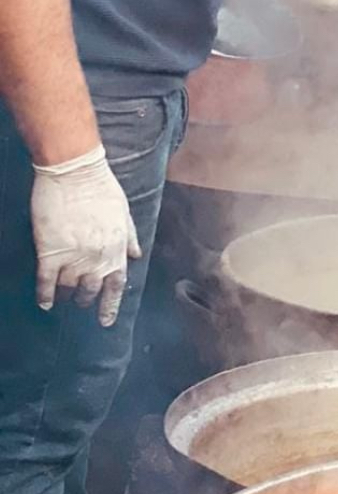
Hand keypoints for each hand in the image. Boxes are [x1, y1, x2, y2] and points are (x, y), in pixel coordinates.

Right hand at [31, 145, 140, 326]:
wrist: (74, 172)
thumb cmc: (101, 188)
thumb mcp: (123, 213)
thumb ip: (129, 237)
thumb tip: (136, 256)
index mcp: (117, 249)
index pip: (116, 286)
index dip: (110, 305)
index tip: (105, 321)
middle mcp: (97, 258)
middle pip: (90, 290)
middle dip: (86, 297)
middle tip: (80, 299)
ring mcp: (73, 257)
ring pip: (68, 288)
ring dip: (66, 294)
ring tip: (62, 294)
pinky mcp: (49, 253)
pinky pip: (46, 282)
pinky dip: (45, 295)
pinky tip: (45, 303)